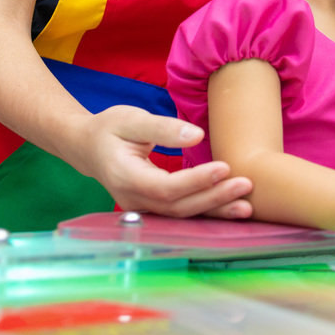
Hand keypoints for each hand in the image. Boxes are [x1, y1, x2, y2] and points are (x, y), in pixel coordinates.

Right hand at [69, 105, 252, 218]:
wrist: (88, 147)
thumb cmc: (110, 129)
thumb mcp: (132, 120)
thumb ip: (163, 128)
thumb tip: (197, 136)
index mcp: (125, 177)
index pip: (165, 186)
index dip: (197, 180)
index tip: (225, 167)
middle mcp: (132, 199)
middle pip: (177, 206)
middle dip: (214, 198)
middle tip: (246, 185)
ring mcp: (141, 209)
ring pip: (181, 215)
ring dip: (215, 211)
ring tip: (247, 205)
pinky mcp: (152, 208)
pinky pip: (181, 214)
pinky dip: (207, 212)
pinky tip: (231, 208)